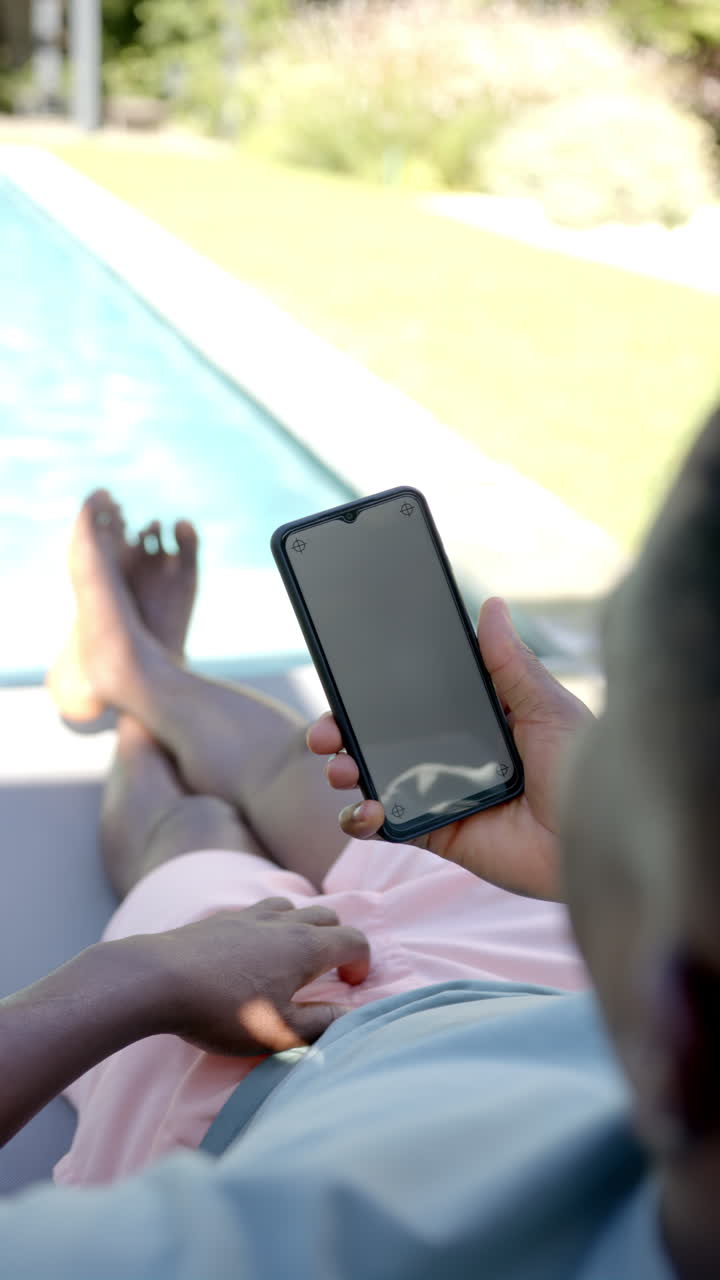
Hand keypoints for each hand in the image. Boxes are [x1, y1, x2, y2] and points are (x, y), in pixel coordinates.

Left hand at [142, 899, 369, 1055]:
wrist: (159, 978)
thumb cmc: (223, 1010)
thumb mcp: (277, 1032)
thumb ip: (320, 1023)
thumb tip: (350, 1014)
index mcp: (306, 948)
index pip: (354, 940)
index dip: (361, 962)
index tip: (350, 985)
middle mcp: (285, 922)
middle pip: (328, 916)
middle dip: (337, 941)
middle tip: (327, 973)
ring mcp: (252, 914)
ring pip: (294, 907)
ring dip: (304, 927)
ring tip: (291, 957)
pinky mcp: (223, 917)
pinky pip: (261, 910)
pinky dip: (272, 923)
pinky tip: (254, 949)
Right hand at [306, 597, 590, 900]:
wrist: (594, 838)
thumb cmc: (583, 767)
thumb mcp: (546, 705)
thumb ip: (509, 662)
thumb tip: (490, 605)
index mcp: (477, 717)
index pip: (414, 695)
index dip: (375, 688)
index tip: (344, 675)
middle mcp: (452, 752)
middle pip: (381, 735)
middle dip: (342, 729)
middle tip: (324, 731)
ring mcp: (440, 791)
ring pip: (373, 776)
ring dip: (344, 768)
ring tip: (339, 767)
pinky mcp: (435, 831)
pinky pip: (386, 824)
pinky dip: (362, 817)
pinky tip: (366, 808)